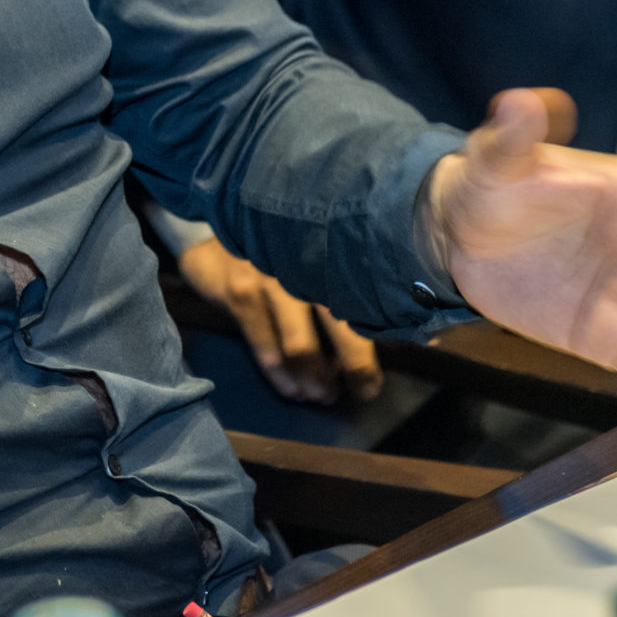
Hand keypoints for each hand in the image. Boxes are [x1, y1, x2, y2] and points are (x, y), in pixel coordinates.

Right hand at [176, 238, 383, 404]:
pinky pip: (264, 346)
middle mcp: (304, 265)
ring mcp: (270, 279)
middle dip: (351, 369)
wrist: (221, 220)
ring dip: (313, 380)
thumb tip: (396, 334)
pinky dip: (280, 375)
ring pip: (298, 346)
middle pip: (338, 327)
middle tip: (358, 393)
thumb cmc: (285, 242)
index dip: (371, 350)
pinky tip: (291, 389)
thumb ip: (350, 288)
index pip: (364, 306)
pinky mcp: (240, 292)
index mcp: (334, 255)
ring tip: (322, 395)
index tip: (373, 384)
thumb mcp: (319, 254)